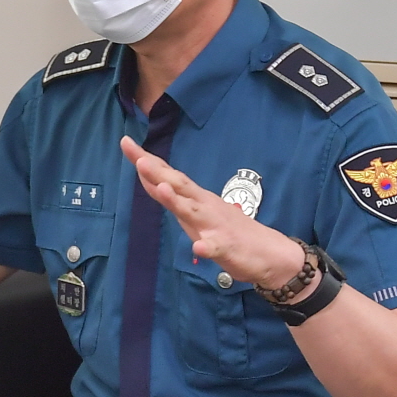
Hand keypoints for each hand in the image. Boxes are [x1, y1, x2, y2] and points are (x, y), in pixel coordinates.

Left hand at [121, 136, 304, 288]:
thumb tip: (153, 184)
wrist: (270, 253)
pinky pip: (217, 247)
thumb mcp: (197, 215)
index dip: (146, 161)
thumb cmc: (230, 232)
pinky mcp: (229, 247)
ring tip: (162, 188)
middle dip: (158, 172)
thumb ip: (176, 201)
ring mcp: (216, 226)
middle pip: (177, 185)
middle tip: (138, 157)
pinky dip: (207, 246)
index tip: (126, 142)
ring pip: (193, 212)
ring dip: (177, 201)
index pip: (167, 176)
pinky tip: (199, 246)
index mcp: (195, 199)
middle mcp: (204, 206)